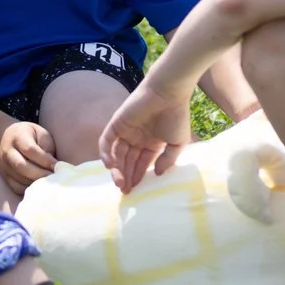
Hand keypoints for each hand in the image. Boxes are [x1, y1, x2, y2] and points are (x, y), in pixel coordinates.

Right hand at [0, 120, 57, 194]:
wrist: (5, 138)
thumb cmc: (29, 135)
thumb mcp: (40, 133)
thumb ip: (46, 146)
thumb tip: (52, 165)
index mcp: (17, 137)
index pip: (30, 150)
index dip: (44, 160)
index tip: (57, 166)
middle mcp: (8, 152)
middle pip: (22, 166)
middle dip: (40, 174)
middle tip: (55, 177)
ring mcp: (4, 166)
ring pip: (19, 179)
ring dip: (36, 183)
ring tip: (50, 184)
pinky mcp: (5, 177)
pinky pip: (17, 188)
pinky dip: (29, 190)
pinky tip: (40, 187)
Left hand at [99, 77, 192, 192]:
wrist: (168, 93)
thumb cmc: (176, 115)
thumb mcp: (178, 142)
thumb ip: (168, 159)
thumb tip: (157, 174)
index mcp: (151, 142)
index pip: (140, 163)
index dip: (137, 176)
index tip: (135, 190)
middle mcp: (136, 137)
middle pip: (126, 161)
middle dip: (125, 176)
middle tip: (125, 191)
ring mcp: (125, 131)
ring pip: (116, 154)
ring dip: (116, 169)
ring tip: (120, 182)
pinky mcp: (116, 123)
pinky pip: (107, 141)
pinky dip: (106, 153)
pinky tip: (109, 165)